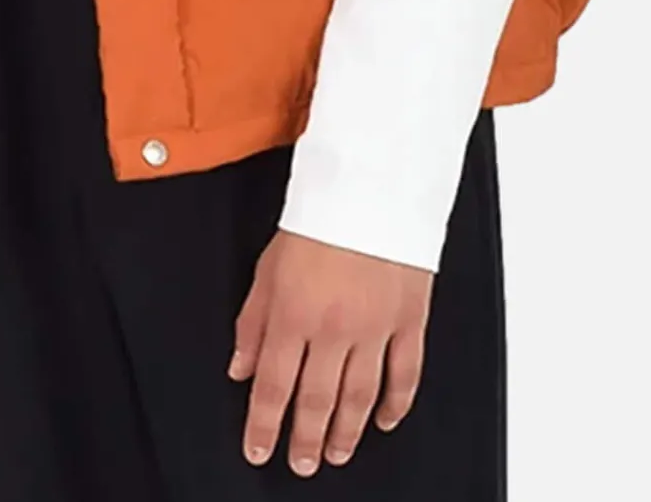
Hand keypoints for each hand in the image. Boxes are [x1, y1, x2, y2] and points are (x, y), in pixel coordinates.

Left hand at [227, 226, 433, 475]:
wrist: (371, 185)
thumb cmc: (317, 218)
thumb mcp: (268, 267)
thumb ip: (253, 322)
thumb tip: (241, 369)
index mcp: (293, 314)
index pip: (273, 386)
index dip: (263, 426)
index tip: (257, 450)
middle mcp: (334, 328)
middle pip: (316, 401)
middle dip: (305, 440)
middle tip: (300, 465)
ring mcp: (376, 328)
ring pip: (360, 397)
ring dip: (347, 433)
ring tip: (336, 453)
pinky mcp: (410, 320)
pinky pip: (405, 375)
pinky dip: (396, 405)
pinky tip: (385, 421)